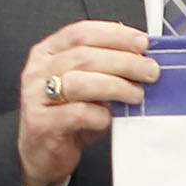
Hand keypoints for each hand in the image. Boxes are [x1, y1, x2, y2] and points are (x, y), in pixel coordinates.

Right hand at [18, 20, 159, 185]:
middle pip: (85, 56)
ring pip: (80, 82)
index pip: (82, 32)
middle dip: (124, 61)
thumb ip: (106, 68)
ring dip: (115, 86)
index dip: (115, 35)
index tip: (142, 42)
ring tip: (136, 94)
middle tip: (149, 71)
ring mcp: (36, 96)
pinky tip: (109, 118)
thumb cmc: (67, 115)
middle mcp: (38, 70)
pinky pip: (77, 114)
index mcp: (48, 52)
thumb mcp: (86, 85)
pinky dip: (100, 115)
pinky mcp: (41, 123)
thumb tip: (143, 58)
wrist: (40, 152)